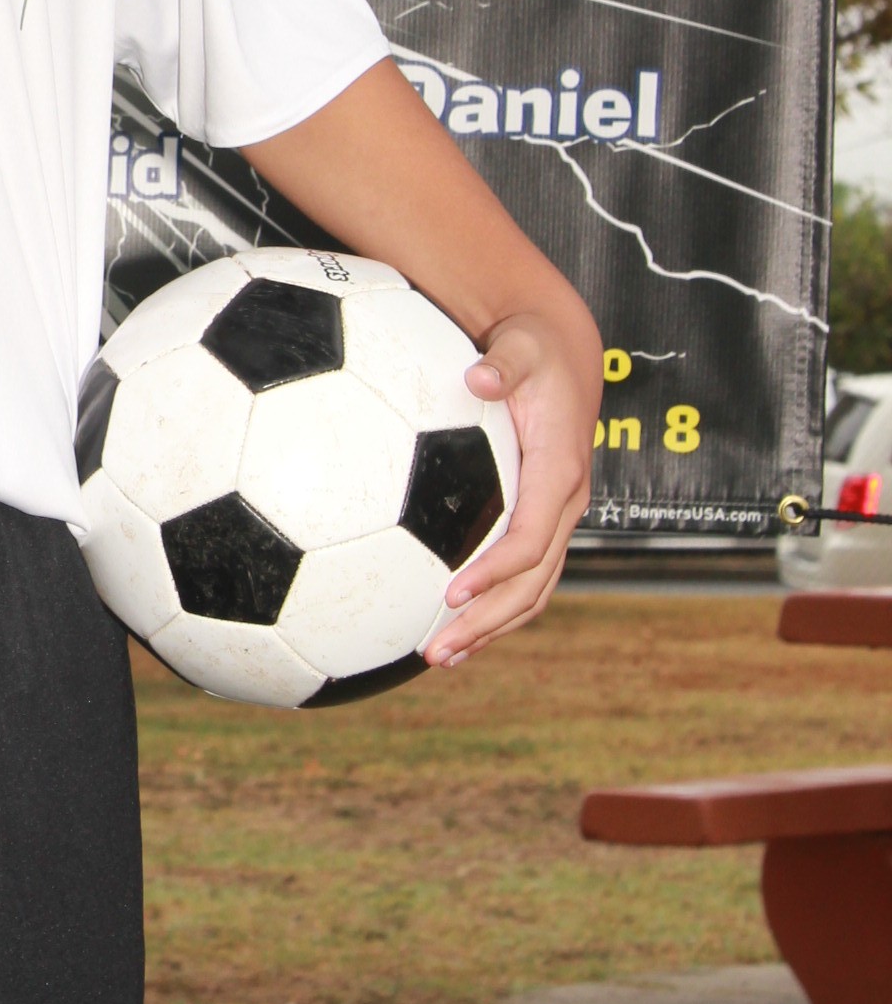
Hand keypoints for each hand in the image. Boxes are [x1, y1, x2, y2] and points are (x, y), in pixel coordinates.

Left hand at [429, 306, 598, 660]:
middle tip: (438, 650)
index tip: (451, 593)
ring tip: (440, 656)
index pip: (531, 538)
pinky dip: (493, 604)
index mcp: (560, 472)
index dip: (495, 570)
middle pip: (533, 583)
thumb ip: (504, 363)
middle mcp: (565, 504)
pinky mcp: (542, 519)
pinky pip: (523, 575)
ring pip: (532, 590)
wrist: (562, 354)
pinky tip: (448, 622)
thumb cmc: (534, 349)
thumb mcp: (522, 347)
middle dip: (488, 621)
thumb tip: (479, 374)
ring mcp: (556, 517)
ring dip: (490, 627)